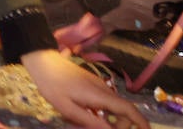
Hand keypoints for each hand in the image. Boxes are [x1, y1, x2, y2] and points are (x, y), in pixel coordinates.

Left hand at [21, 48, 148, 128]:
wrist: (42, 60)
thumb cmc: (52, 85)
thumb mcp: (68, 108)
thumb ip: (91, 121)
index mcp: (100, 95)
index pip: (127, 109)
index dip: (140, 122)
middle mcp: (103, 89)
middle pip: (122, 111)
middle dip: (117, 126)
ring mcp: (98, 86)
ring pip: (111, 108)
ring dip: (105, 121)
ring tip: (80, 124)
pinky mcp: (91, 85)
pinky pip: (102, 103)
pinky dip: (98, 113)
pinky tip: (80, 117)